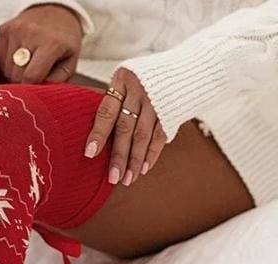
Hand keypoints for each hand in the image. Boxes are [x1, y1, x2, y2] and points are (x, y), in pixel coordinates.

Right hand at [0, 4, 82, 83]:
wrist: (55, 11)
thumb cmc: (64, 41)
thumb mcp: (69, 62)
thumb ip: (55, 81)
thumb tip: (37, 94)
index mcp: (51, 43)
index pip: (31, 77)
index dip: (31, 89)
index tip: (34, 91)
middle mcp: (31, 33)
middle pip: (17, 75)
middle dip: (24, 81)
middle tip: (35, 75)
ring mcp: (15, 30)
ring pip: (8, 69)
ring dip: (16, 72)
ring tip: (29, 63)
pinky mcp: (4, 29)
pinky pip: (1, 60)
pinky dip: (9, 63)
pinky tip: (21, 55)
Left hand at [84, 67, 166, 184]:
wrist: (192, 65)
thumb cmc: (148, 77)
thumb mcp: (128, 79)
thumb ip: (115, 102)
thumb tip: (95, 138)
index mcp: (122, 79)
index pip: (107, 111)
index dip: (98, 134)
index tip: (90, 153)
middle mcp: (140, 89)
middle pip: (125, 127)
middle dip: (119, 155)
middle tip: (113, 178)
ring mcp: (158, 100)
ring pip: (143, 135)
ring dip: (135, 160)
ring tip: (128, 179)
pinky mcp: (173, 110)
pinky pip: (160, 136)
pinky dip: (152, 154)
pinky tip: (144, 169)